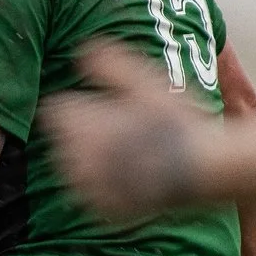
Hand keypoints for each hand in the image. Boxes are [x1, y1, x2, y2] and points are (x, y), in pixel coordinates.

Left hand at [44, 41, 203, 221]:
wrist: (201, 168)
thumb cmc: (176, 121)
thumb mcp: (146, 83)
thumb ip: (111, 65)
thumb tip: (84, 48)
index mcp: (83, 124)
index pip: (54, 112)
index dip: (72, 108)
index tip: (91, 108)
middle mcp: (79, 156)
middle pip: (59, 142)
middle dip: (78, 137)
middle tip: (113, 133)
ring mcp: (91, 186)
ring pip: (70, 171)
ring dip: (86, 163)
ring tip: (119, 155)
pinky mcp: (104, 208)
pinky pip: (89, 197)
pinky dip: (101, 188)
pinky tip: (123, 178)